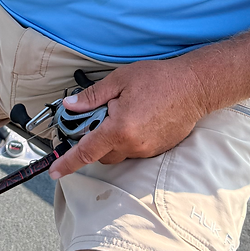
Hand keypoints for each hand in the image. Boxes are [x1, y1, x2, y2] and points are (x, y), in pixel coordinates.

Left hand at [48, 57, 211, 180]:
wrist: (194, 87)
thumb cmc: (159, 79)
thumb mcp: (120, 80)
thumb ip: (92, 96)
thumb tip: (70, 106)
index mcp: (119, 129)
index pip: (86, 151)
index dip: (68, 163)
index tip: (55, 171)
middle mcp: (132, 145)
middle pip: (101, 154)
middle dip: (94, 141)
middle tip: (98, 116)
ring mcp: (146, 150)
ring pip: (118, 153)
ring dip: (112, 139)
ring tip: (122, 112)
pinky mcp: (158, 150)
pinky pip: (134, 150)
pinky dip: (127, 139)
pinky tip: (136, 118)